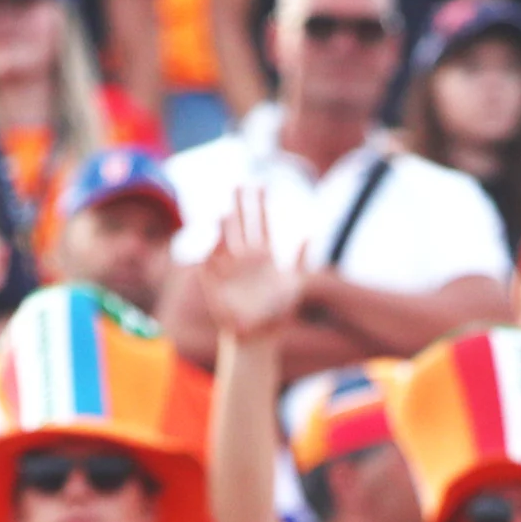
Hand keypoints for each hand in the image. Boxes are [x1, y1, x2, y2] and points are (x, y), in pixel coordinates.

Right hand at [194, 194, 303, 340]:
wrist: (259, 337)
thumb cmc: (278, 313)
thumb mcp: (296, 285)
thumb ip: (301, 260)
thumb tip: (310, 234)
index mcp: (264, 255)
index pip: (261, 223)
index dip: (260, 204)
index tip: (260, 185)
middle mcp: (245, 257)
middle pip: (241, 224)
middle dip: (240, 205)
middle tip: (239, 185)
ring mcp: (230, 268)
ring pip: (226, 240)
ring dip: (225, 227)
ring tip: (227, 213)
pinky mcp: (216, 283)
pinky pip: (210, 264)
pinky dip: (211, 253)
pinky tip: (216, 242)